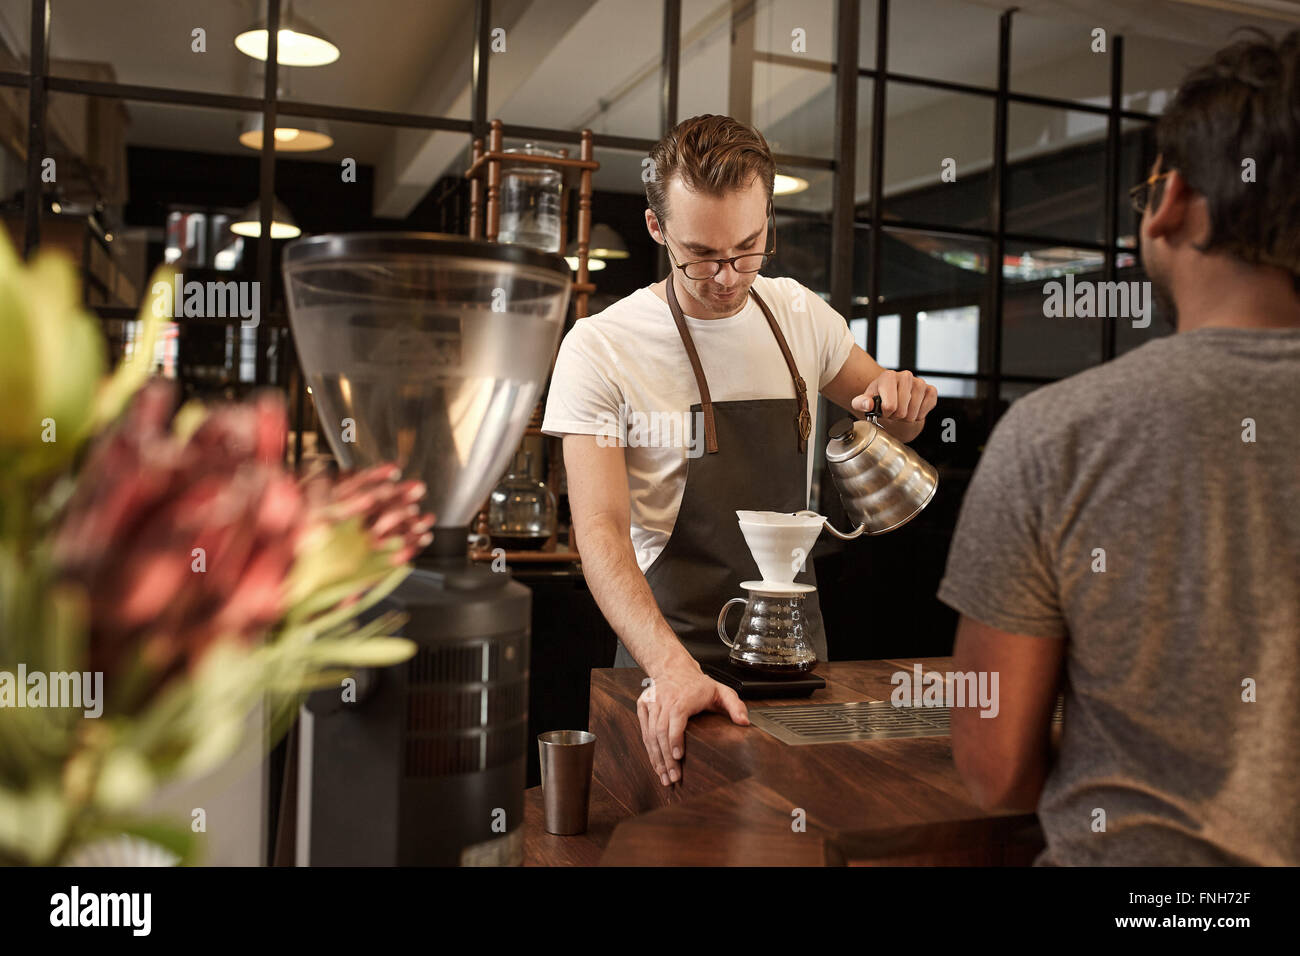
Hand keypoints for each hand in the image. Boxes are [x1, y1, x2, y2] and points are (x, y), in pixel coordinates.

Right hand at [637, 664, 748, 786]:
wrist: (673, 668)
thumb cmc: (698, 684)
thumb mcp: (722, 690)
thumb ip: (735, 705)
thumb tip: (744, 722)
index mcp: (683, 697)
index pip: (676, 718)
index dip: (675, 739)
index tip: (679, 757)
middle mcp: (664, 700)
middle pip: (660, 731)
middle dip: (666, 758)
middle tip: (673, 778)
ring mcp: (652, 703)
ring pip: (650, 734)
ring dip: (657, 758)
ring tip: (664, 777)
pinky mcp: (643, 706)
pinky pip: (644, 731)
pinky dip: (649, 750)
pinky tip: (656, 764)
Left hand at [851, 369, 936, 422]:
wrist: (892, 397)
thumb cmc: (878, 399)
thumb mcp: (864, 401)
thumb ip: (861, 403)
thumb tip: (869, 405)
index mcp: (888, 376)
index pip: (890, 406)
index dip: (886, 413)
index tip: (883, 409)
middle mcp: (906, 376)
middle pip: (902, 411)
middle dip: (896, 416)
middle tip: (892, 410)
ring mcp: (920, 382)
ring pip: (914, 414)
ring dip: (906, 417)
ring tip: (901, 409)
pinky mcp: (931, 390)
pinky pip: (926, 411)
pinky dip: (919, 415)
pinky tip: (912, 409)